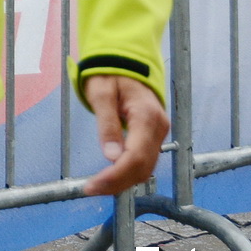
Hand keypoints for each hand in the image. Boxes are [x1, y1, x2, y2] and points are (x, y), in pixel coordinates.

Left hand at [82, 75, 169, 196]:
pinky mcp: (155, 135)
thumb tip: (111, 157)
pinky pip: (145, 160)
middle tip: (90, 189)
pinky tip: (111, 175)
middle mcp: (159, 127)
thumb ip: (107, 125)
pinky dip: (128, 172)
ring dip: (123, 181)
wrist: (127, 61)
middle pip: (142, 168)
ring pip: (146, 168)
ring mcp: (159, 132)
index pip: (135, 157)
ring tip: (97, 185)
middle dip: (117, 183)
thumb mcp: (101, 93)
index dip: (115, 177)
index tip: (92, 186)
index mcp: (146, 116)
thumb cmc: (111, 73)